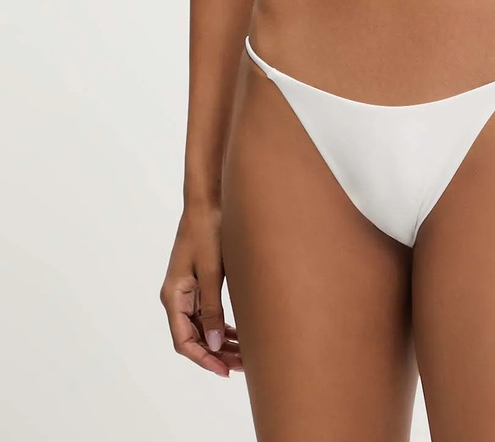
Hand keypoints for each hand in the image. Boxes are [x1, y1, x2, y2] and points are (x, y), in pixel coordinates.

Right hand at [160, 203, 243, 377]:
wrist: (208, 200)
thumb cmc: (208, 230)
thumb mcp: (212, 271)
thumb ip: (213, 308)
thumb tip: (216, 345)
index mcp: (174, 295)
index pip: (184, 341)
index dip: (204, 359)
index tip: (225, 370)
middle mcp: (176, 297)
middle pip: (193, 338)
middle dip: (216, 354)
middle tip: (242, 366)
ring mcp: (186, 291)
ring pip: (202, 328)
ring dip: (220, 342)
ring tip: (244, 355)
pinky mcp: (197, 283)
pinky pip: (207, 314)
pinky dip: (221, 326)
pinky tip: (239, 334)